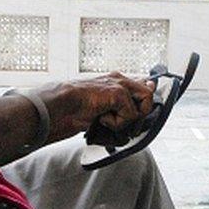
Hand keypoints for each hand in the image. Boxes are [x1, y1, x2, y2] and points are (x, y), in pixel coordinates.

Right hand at [36, 73, 154, 141]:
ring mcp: (119, 84)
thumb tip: (134, 128)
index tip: (139, 113)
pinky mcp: (118, 93)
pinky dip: (117, 123)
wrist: (60, 108)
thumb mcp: (101, 113)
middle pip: (149, 94)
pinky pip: (131, 115)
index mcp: (114, 81)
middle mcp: (119, 80)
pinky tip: (102, 119)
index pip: (142, 85)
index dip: (145, 99)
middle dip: (140, 115)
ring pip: (145, 104)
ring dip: (129, 120)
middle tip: (121, 125)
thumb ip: (119, 114)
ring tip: (109, 121)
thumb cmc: (74, 113)